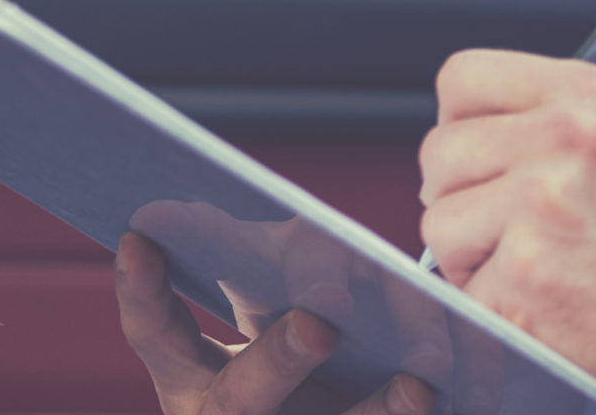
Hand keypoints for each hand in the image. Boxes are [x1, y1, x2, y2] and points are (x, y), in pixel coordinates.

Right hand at [115, 232, 433, 414]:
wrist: (328, 406)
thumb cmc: (292, 351)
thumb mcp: (261, 302)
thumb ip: (238, 256)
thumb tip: (186, 202)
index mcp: (193, 378)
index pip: (156, 335)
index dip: (144, 292)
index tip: (140, 234)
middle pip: (240, 402)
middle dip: (278, 361)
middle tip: (321, 321)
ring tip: (420, 382)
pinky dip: (430, 414)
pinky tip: (456, 394)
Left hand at [418, 50, 595, 414]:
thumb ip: (556, 119)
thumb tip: (473, 132)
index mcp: (590, 95)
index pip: (461, 77)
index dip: (460, 125)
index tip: (478, 161)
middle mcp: (565, 137)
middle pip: (439, 154)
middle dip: (462, 200)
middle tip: (512, 234)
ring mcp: (542, 207)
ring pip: (439, 223)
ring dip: (472, 260)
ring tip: (537, 272)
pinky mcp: (526, 279)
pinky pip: (463, 293)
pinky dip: (495, 312)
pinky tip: (549, 311)